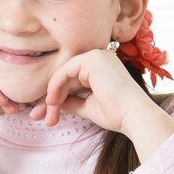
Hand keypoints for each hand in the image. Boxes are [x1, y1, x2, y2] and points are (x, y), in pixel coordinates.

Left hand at [30, 49, 153, 134]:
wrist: (134, 116)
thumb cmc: (117, 114)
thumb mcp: (87, 106)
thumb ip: (70, 101)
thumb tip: (52, 102)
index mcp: (100, 67)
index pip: (71, 79)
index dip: (57, 96)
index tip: (47, 115)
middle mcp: (98, 57)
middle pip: (65, 77)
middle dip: (51, 98)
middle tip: (40, 117)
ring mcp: (95, 56)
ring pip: (62, 75)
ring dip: (52, 96)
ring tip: (48, 115)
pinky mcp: (92, 59)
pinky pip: (64, 72)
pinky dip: (55, 87)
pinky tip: (52, 102)